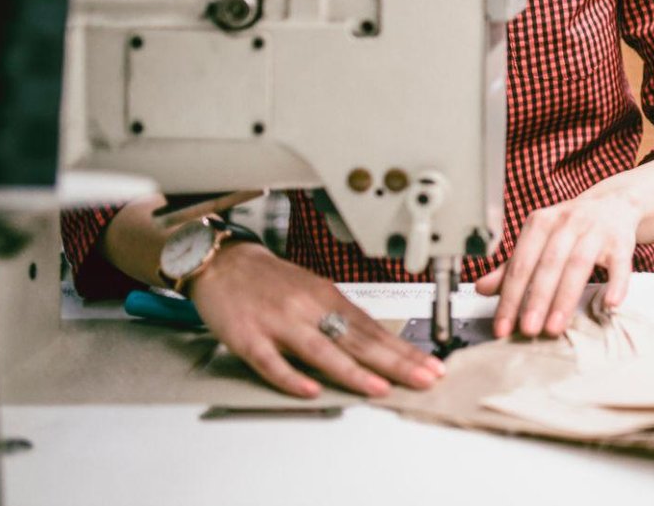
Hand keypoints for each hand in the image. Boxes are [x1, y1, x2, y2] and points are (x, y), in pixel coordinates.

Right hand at [188, 242, 445, 399]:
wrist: (224, 262)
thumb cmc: (271, 281)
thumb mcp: (313, 290)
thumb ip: (341, 317)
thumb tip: (376, 344)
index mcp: (328, 297)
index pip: (374, 328)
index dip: (404, 349)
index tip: (430, 365)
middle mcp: (308, 308)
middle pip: (357, 339)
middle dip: (395, 362)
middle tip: (423, 378)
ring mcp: (278, 323)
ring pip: (321, 351)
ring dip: (352, 372)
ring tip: (380, 388)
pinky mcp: (248, 337)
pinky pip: (271, 362)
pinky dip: (291, 377)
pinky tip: (310, 391)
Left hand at [475, 192, 640, 339]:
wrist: (613, 203)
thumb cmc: (571, 227)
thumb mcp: (539, 239)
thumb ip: (513, 266)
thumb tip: (481, 289)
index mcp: (541, 222)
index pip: (521, 263)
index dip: (510, 297)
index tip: (502, 326)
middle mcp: (567, 222)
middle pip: (548, 265)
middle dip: (536, 300)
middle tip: (527, 329)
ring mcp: (595, 230)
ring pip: (578, 265)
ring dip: (565, 298)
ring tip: (554, 327)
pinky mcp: (621, 240)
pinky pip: (620, 263)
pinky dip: (616, 283)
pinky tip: (610, 302)